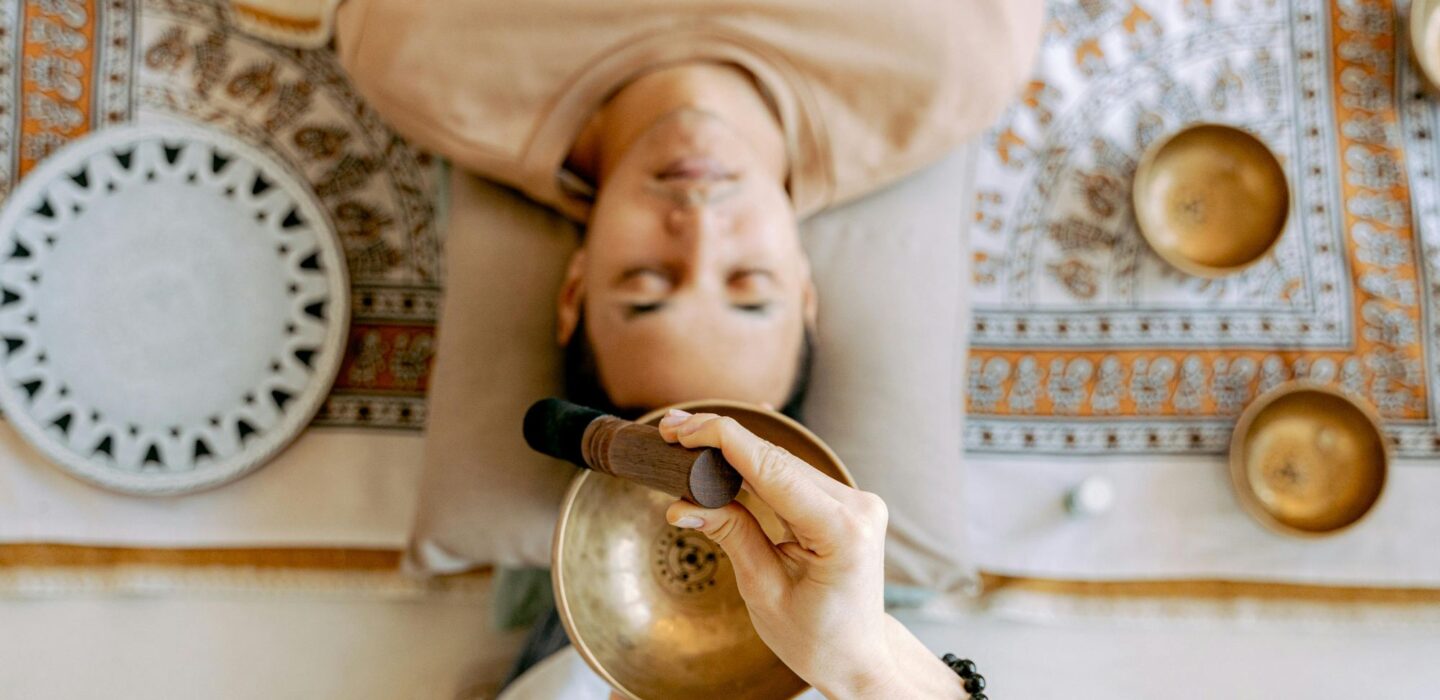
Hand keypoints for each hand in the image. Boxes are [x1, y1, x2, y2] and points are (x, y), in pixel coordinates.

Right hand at [657, 410, 966, 698]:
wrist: (858, 656)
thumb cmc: (817, 638)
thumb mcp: (764, 592)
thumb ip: (731, 536)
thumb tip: (683, 504)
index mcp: (841, 531)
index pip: (774, 470)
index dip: (725, 441)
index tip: (684, 429)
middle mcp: (856, 507)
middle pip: (777, 460)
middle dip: (721, 440)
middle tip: (671, 429)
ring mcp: (855, 502)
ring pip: (783, 463)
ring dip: (734, 450)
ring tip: (686, 439)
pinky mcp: (845, 504)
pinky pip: (793, 476)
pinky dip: (754, 466)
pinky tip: (721, 452)